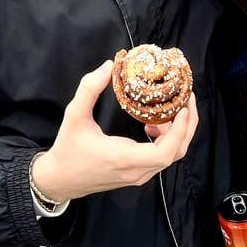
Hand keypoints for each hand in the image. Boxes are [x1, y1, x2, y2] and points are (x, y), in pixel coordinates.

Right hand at [32, 60, 198, 202]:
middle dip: (187, 126)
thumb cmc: (68, 150)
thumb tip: (109, 66)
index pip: (164, 153)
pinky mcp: (136, 175)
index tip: (183, 108)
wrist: (60, 180)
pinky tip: (152, 124)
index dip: (179, 131)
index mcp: (123, 158)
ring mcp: (138, 176)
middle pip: (175, 153)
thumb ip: (89, 89)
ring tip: (169, 109)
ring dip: (177, 133)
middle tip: (187, 100)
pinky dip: (166, 140)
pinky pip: (160, 159)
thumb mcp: (73, 116)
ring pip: (170, 157)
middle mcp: (136, 171)